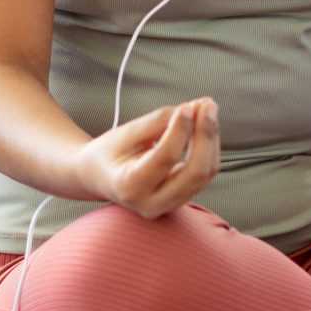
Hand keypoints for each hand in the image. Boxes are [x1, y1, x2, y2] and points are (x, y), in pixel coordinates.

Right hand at [76, 98, 221, 218]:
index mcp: (130, 186)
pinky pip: (204, 174)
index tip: (188, 106)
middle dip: (206, 135)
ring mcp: (168, 205)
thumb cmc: (109, 153)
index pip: (166, 157)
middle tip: (207, 105)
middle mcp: (151, 203)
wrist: (99, 177)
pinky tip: (204, 125)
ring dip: (211, 139)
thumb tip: (192, 109)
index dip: (181, 129)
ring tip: (207, 109)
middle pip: (195, 173)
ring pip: (205, 174)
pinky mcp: (181, 199)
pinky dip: (209, 147)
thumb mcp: (125, 133)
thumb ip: (157, 122)